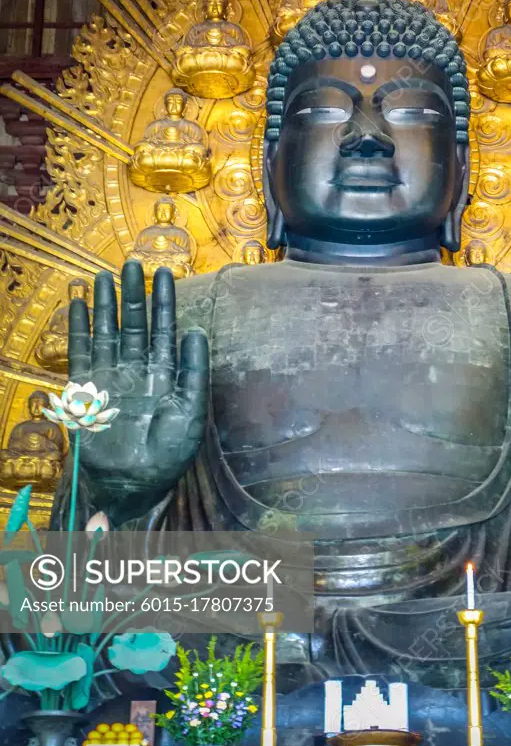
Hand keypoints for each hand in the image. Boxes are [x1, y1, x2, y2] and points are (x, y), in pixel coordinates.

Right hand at [67, 260, 208, 525]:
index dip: (164, 302)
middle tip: (133, 262)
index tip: (165, 272)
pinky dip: (79, 328)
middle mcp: (137, 370)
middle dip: (134, 294)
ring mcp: (111, 377)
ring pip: (108, 332)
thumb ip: (194, 371)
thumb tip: (195, 330)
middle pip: (134, 324)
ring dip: (106, 304)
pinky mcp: (87, 389)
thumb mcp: (191, 411)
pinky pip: (82, 352)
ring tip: (105, 275)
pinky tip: (79, 303)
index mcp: (165, 373)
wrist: (134, 484)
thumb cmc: (169, 453)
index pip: (165, 329)